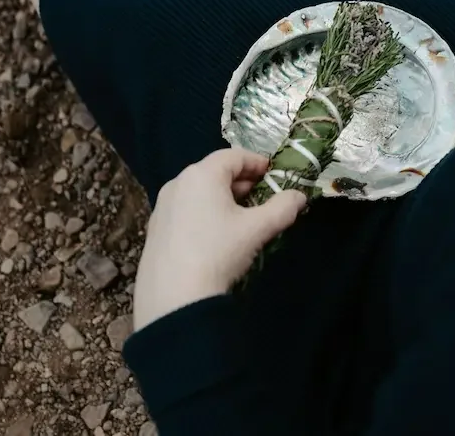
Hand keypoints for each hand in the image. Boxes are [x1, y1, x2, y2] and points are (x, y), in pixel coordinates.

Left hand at [133, 148, 307, 327]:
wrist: (175, 298)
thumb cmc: (219, 252)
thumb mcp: (257, 229)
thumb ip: (282, 208)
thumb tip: (300, 197)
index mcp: (201, 175)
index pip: (233, 156)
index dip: (256, 162)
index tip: (273, 173)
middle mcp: (178, 183)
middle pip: (214, 172)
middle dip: (241, 181)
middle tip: (261, 196)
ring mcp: (162, 207)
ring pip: (198, 192)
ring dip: (222, 198)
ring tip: (241, 217)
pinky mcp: (155, 229)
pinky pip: (185, 209)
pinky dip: (204, 212)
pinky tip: (215, 236)